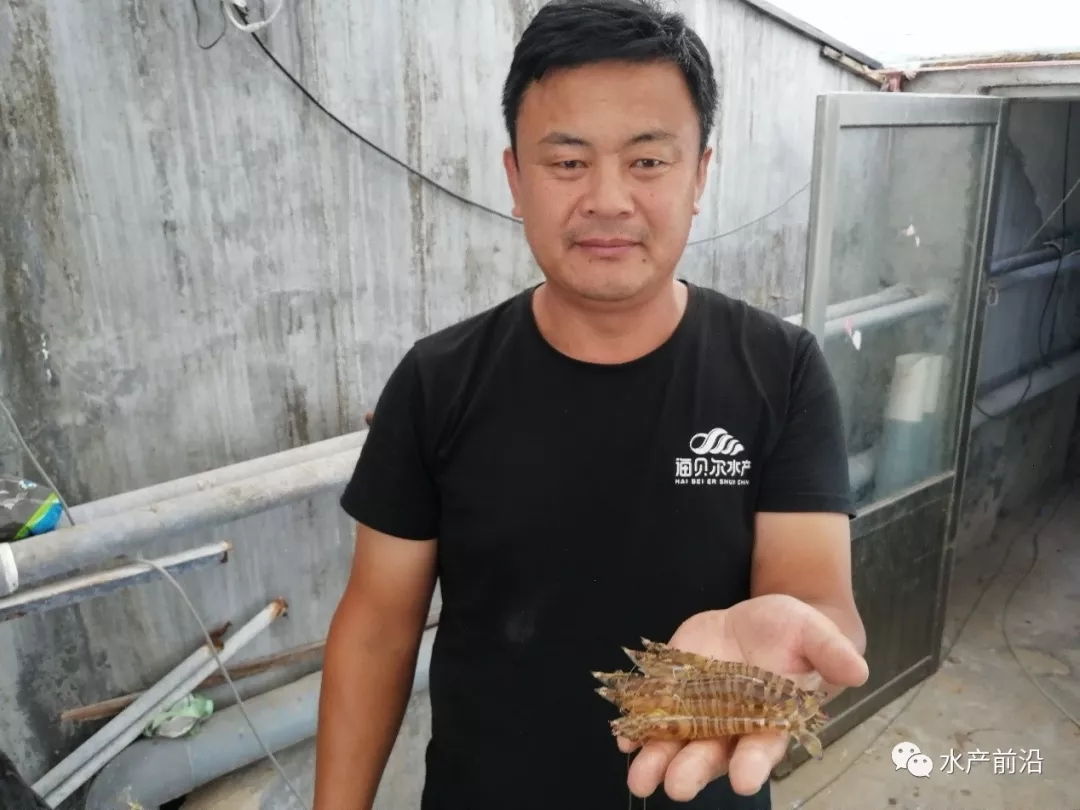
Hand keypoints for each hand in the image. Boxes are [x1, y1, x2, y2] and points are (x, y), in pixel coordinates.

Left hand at [620, 594, 868, 800]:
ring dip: (656, 761)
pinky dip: (637, 729)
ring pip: (676, 744)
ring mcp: (699, 711)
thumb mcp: (813, 631)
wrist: (759, 622)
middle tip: (676, 786)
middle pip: (711, 754)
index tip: (744, 779)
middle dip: (693, 770)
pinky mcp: (674, 691)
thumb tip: (858, 669)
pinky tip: (624, 737)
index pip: (762, 748)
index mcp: (771, 720)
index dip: (753, 763)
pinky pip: (653, 716)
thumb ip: (830, 650)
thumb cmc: (793, 634)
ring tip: (640, 779)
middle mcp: (731, 725)